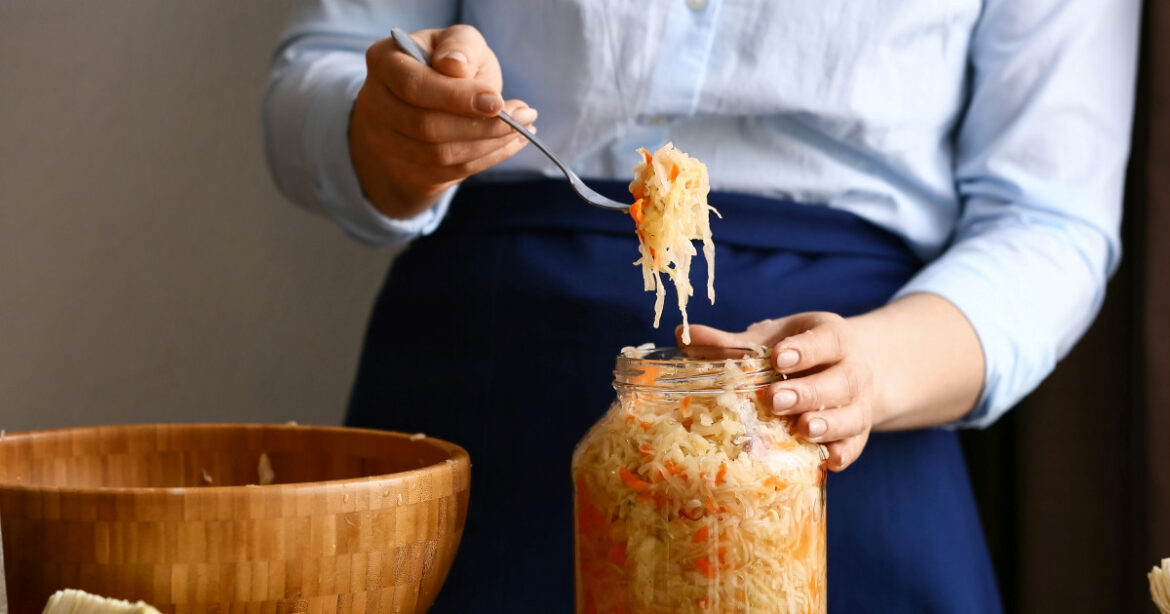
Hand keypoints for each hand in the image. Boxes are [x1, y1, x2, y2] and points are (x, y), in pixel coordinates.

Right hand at [349, 25, 536, 218]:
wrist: (431, 103)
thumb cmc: (449, 65)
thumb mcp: (459, 43)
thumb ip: (460, 46)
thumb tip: (456, 66)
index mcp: (384, 63)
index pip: (415, 86)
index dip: (457, 98)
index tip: (499, 102)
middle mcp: (374, 104)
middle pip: (427, 126)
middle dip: (482, 125)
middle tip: (524, 116)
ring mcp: (385, 142)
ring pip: (440, 155)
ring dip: (489, 145)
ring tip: (523, 129)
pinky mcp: (404, 170)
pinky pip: (449, 173)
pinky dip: (487, 159)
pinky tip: (510, 144)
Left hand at [680, 313, 873, 471]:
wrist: (847, 368)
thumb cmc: (798, 353)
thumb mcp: (771, 339)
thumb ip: (732, 342)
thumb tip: (684, 335)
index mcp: (833, 338)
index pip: (827, 340)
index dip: (806, 349)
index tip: (778, 358)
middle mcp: (853, 370)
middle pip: (842, 380)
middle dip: (809, 392)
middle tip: (775, 400)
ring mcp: (859, 404)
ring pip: (853, 415)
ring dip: (829, 424)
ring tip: (803, 429)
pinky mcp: (859, 434)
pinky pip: (856, 446)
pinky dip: (843, 454)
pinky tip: (828, 461)